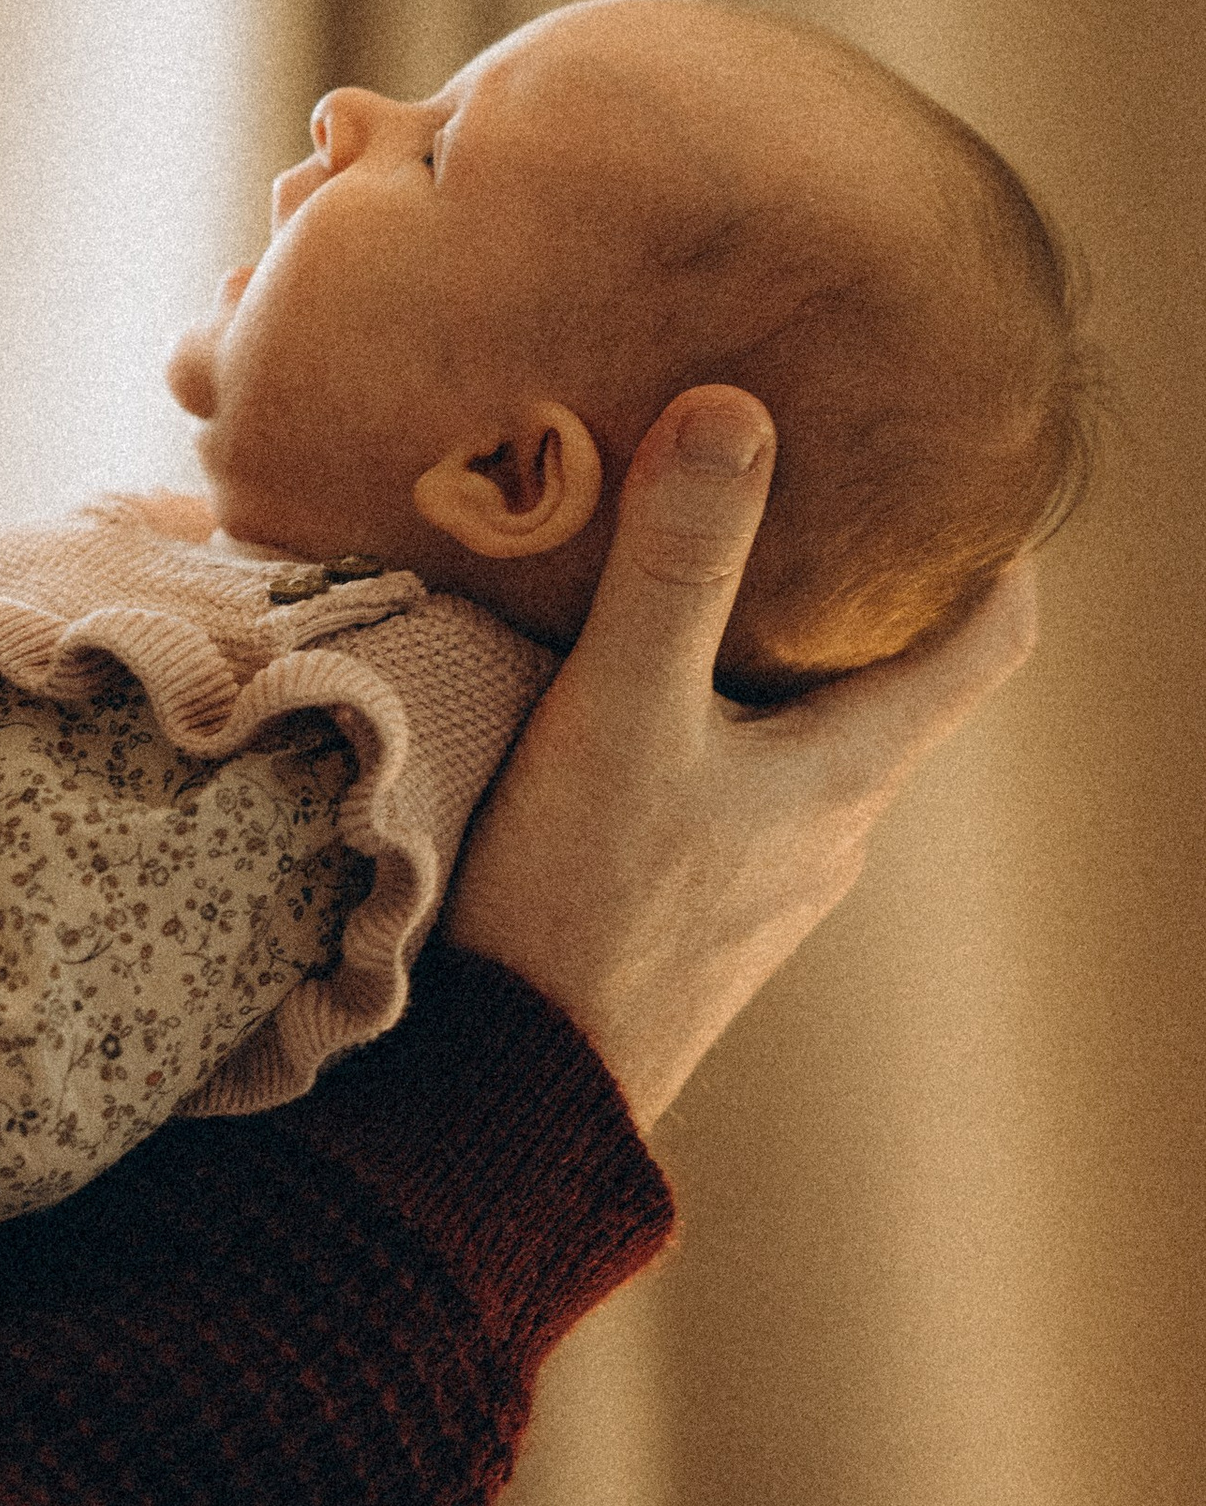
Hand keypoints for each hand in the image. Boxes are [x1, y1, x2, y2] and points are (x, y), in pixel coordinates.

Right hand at [443, 388, 1038, 1131]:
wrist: (513, 1094)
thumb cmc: (580, 906)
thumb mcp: (619, 711)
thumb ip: (673, 567)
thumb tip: (734, 411)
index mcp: (850, 771)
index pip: (987, 642)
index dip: (992, 548)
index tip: (955, 465)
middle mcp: (830, 827)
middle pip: (886, 678)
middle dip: (851, 579)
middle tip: (792, 474)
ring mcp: (763, 877)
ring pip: (798, 734)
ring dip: (764, 652)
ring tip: (693, 563)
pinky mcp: (692, 909)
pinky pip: (729, 786)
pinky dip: (703, 719)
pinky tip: (621, 695)